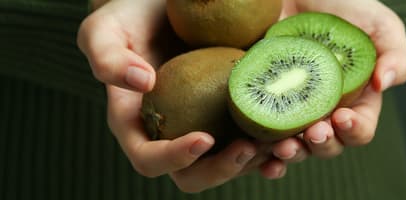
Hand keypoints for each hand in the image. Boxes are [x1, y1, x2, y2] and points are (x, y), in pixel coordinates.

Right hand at [77, 0, 268, 191]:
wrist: (167, 4)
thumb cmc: (131, 15)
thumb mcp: (106, 29)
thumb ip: (108, 58)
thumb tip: (141, 84)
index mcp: (137, 125)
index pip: (149, 159)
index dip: (174, 157)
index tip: (205, 138)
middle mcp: (173, 134)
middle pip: (194, 176)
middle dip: (223, 169)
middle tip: (250, 148)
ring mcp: (207, 127)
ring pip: (231, 165)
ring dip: (256, 163)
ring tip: (280, 144)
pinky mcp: (235, 115)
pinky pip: (256, 142)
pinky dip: (274, 146)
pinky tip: (293, 136)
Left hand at [268, 0, 405, 164]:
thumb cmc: (343, 5)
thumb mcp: (380, 23)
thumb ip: (396, 54)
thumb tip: (385, 83)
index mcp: (356, 101)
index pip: (359, 130)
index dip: (353, 131)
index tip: (342, 117)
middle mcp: (323, 112)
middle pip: (327, 146)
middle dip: (321, 145)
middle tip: (313, 131)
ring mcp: (290, 110)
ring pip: (294, 148)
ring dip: (291, 154)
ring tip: (284, 147)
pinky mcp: (259, 103)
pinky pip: (258, 138)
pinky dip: (256, 153)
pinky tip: (253, 150)